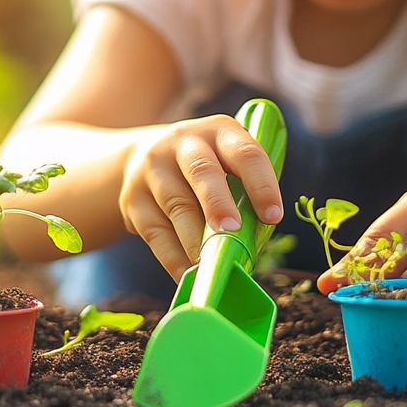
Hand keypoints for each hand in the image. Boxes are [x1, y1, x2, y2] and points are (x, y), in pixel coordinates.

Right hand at [119, 115, 283, 280]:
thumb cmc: (207, 167)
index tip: (273, 217)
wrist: (143, 156)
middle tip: (232, 232)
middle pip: (202, 172)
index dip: (261, 185)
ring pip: (176, 206)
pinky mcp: (132, 198)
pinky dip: (174, 258)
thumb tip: (255, 241)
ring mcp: (153, 168)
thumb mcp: (226, 161)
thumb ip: (243, 190)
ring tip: (212, 264)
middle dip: (219, 204)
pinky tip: (189, 275)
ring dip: (196, 240)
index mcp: (219, 131)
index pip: (245, 153)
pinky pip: (155, 233)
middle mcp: (183, 142)